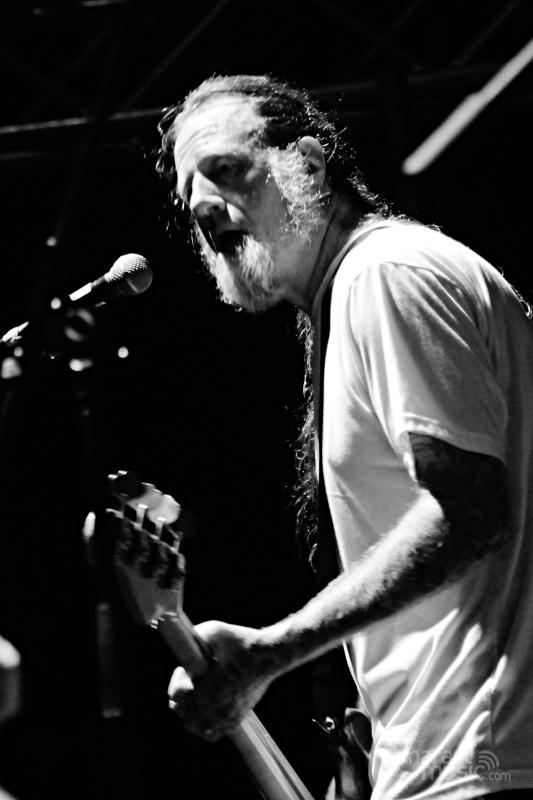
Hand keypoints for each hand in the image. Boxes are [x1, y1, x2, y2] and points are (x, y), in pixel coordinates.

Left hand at [167, 620, 275, 740]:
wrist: (268, 655)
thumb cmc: (241, 643)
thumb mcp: (213, 631)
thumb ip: (193, 638)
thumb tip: (182, 643)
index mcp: (204, 691)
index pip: (175, 696)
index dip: (178, 680)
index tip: (186, 669)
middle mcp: (213, 709)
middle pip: (183, 713)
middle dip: (182, 696)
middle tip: (191, 680)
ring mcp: (226, 716)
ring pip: (196, 727)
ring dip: (191, 714)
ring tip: (196, 696)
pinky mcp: (237, 718)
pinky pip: (213, 733)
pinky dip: (205, 726)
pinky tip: (207, 711)